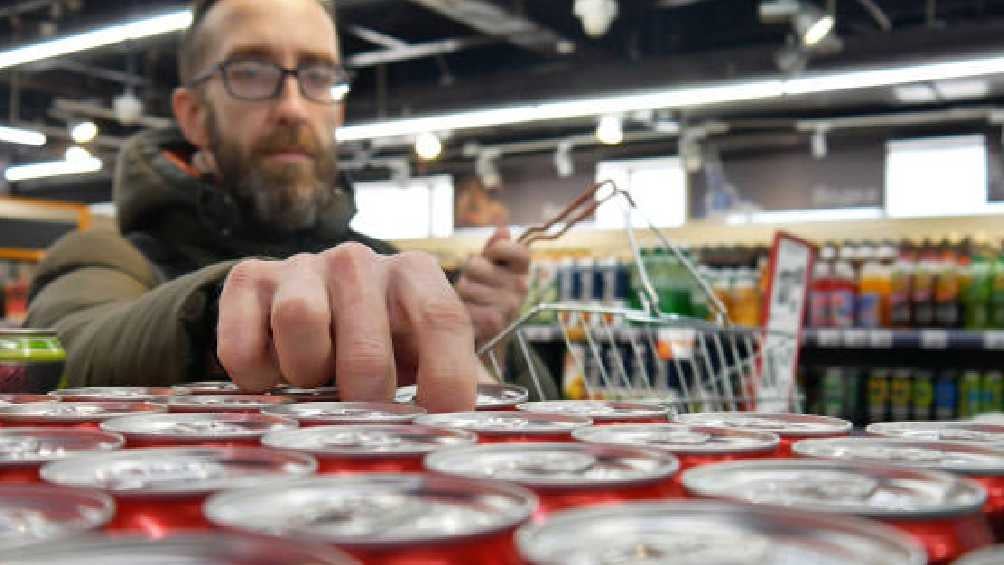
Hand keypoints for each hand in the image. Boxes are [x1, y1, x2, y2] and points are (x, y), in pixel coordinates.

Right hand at [215, 243, 477, 411]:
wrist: (310, 306)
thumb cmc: (383, 341)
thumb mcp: (426, 352)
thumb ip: (454, 381)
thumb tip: (473, 427)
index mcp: (416, 273)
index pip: (443, 320)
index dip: (446, 379)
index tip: (440, 423)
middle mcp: (360, 260)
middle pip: (365, 345)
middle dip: (365, 396)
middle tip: (364, 412)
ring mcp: (303, 264)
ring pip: (299, 321)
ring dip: (307, 372)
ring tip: (316, 382)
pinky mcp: (249, 278)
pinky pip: (242, 343)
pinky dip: (256, 377)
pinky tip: (273, 379)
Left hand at [456, 226, 529, 347]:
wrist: (487, 335)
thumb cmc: (486, 293)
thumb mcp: (491, 268)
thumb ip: (495, 248)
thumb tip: (504, 228)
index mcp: (522, 271)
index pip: (519, 250)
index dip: (499, 248)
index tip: (490, 254)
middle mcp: (520, 288)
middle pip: (477, 265)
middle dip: (468, 274)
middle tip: (474, 285)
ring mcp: (508, 307)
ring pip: (466, 287)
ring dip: (461, 295)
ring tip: (470, 303)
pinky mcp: (493, 325)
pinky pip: (463, 307)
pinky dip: (461, 312)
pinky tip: (469, 318)